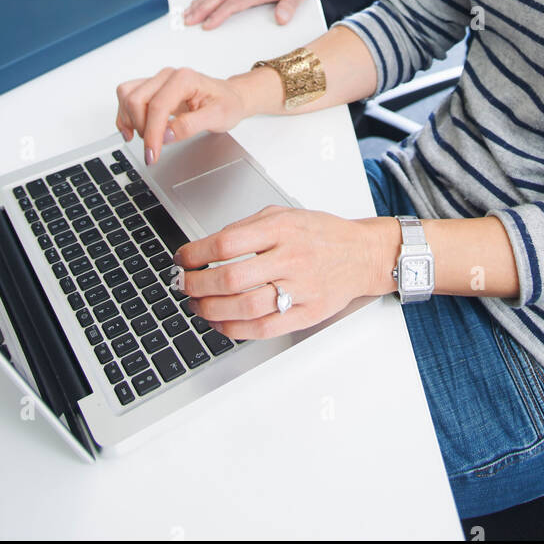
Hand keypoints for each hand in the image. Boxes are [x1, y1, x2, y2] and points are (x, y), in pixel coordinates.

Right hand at [116, 65, 248, 163]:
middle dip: (141, 128)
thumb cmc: (226, 103)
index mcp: (184, 79)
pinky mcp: (151, 89)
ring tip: (143, 138)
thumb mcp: (217, 117)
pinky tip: (132, 130)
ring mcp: (157, 81)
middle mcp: (167, 76)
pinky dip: (125, 115)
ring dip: (129, 120)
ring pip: (127, 95)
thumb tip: (166, 135)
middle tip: (153, 148)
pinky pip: (127, 96)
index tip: (153, 154)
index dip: (152, 133)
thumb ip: (190, 126)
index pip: (157, 106)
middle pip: (136, 100)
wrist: (229, 97)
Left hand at [171, 206, 392, 338]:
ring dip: (210, 310)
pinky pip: (263, 329)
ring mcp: (300, 289)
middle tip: (183, 285)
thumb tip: (206, 247)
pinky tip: (221, 322)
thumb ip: (246, 228)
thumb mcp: (283, 215)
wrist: (361, 254)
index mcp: (281, 228)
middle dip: (196, 285)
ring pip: (244, 308)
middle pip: (230, 278)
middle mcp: (290, 258)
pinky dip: (234, 329)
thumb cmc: (320, 234)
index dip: (195, 253)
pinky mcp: (306, 314)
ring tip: (197, 305)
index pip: (225, 243)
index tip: (181, 258)